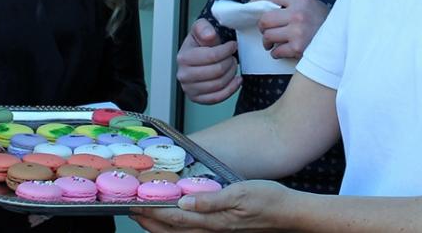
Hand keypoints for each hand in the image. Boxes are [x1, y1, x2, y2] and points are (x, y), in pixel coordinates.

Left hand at [131, 180, 297, 231]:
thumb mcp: (241, 192)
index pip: (175, 219)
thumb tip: (184, 203)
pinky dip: (179, 229)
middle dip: (151, 222)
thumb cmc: (269, 200)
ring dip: (161, 227)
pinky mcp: (224, 231)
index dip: (153, 213)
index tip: (135, 205)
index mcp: (214, 221)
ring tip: (145, 216)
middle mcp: (213, 231)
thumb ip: (212, 199)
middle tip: (132, 210)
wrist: (290, 214)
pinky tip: (176, 221)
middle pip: (174, 231)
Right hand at [176, 18, 241, 104]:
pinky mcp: (197, 98)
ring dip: (231, 74)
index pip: (212, 56)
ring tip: (232, 65)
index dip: (226, 50)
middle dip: (229, 62)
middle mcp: (184, 75)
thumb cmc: (199, 43)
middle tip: (232, 56)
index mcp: (184, 57)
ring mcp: (189, 88)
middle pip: (217, 71)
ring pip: (219, 85)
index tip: (232, 45)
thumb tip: (209, 35)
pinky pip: (217, 98)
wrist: (196, 54)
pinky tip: (235, 80)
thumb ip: (203, 27)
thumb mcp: (200, 28)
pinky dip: (230, 89)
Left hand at [253, 0, 327, 58]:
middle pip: (265, 19)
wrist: (340, 42)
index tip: (252, 5)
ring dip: (267, 41)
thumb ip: (291, 4)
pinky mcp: (298, 48)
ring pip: (267, 36)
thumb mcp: (310, 5)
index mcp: (301, 0)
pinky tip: (281, 51)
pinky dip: (275, 53)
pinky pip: (276, 51)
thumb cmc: (323, 23)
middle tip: (265, 29)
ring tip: (271, 42)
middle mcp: (298, 14)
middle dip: (261, 26)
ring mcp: (298, 32)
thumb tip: (264, 8)